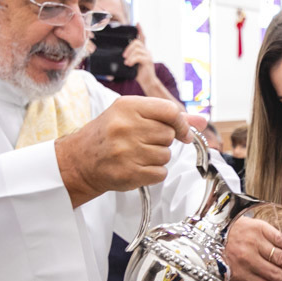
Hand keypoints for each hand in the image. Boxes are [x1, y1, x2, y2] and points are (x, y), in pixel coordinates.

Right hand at [55, 96, 190, 207]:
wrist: (80, 160)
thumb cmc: (108, 135)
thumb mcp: (132, 115)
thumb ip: (169, 117)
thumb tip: (201, 120)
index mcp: (127, 107)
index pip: (170, 111)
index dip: (181, 123)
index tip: (181, 132)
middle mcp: (125, 127)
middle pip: (169, 135)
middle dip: (162, 141)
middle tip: (143, 142)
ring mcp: (126, 151)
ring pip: (165, 156)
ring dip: (157, 158)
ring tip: (137, 154)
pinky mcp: (128, 173)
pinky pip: (160, 173)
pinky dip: (153, 173)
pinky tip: (137, 167)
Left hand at [124, 24, 155, 82]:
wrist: (147, 82)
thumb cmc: (139, 73)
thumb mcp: (132, 63)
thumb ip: (129, 57)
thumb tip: (120, 56)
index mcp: (143, 50)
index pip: (143, 37)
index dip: (140, 30)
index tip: (137, 23)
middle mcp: (147, 51)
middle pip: (137, 42)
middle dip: (128, 48)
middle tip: (124, 56)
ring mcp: (148, 55)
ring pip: (137, 49)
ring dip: (129, 55)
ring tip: (127, 62)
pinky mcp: (148, 61)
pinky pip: (138, 56)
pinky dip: (132, 60)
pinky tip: (129, 64)